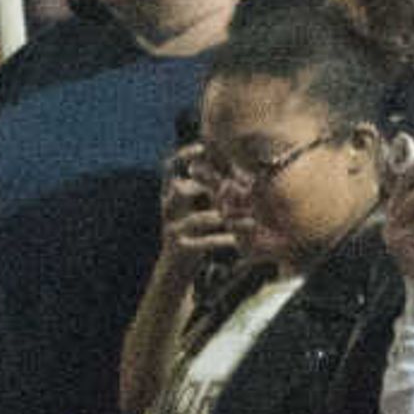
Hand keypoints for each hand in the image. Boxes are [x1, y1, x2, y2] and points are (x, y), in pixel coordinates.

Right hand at [160, 146, 240, 263]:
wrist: (175, 267)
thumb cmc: (193, 230)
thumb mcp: (197, 205)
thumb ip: (208, 185)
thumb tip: (233, 159)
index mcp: (170, 193)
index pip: (171, 168)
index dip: (184, 155)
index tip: (202, 147)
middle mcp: (167, 208)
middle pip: (177, 190)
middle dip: (202, 185)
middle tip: (229, 183)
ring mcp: (171, 229)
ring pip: (195, 219)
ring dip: (221, 217)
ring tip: (246, 216)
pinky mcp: (178, 248)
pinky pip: (201, 243)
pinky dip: (220, 241)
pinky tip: (236, 241)